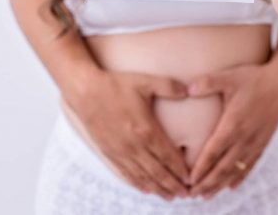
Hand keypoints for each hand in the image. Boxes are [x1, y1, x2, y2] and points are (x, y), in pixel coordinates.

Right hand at [64, 69, 190, 199]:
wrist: (85, 92)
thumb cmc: (115, 85)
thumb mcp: (145, 81)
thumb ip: (169, 86)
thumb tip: (189, 89)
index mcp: (147, 130)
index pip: (168, 156)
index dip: (181, 169)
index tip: (191, 179)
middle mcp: (134, 145)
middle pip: (158, 172)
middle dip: (173, 185)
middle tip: (187, 194)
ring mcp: (121, 151)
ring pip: (143, 176)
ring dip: (158, 188)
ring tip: (170, 197)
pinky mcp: (109, 152)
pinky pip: (125, 173)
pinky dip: (137, 183)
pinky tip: (145, 189)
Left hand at [186, 62, 277, 198]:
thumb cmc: (254, 79)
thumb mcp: (229, 77)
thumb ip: (207, 82)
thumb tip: (188, 88)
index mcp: (233, 124)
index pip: (213, 152)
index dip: (200, 168)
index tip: (188, 180)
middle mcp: (244, 138)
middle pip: (222, 167)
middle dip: (206, 182)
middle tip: (191, 194)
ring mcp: (255, 142)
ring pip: (235, 170)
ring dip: (219, 184)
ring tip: (206, 195)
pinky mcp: (263, 142)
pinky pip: (250, 165)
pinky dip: (239, 177)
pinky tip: (231, 186)